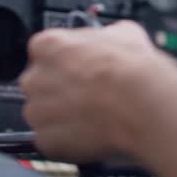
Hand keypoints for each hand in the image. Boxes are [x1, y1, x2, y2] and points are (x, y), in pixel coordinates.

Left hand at [20, 20, 176, 161]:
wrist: (142, 105)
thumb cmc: (133, 69)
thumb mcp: (123, 33)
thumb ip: (104, 36)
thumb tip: (110, 38)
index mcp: (47, 46)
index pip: (44, 53)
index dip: (65, 64)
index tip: (79, 71)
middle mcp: (34, 78)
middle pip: (40, 85)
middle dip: (59, 92)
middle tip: (88, 97)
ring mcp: (37, 112)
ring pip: (44, 116)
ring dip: (62, 118)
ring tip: (94, 119)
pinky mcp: (46, 141)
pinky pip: (53, 142)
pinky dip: (69, 143)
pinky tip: (92, 136)